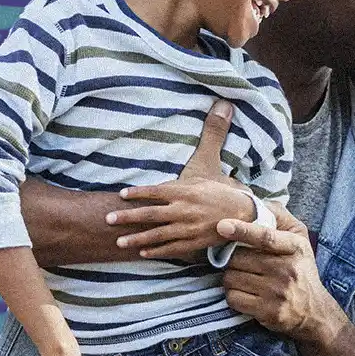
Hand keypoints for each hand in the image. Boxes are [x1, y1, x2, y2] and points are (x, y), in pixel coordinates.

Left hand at [104, 102, 256, 258]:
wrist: (246, 215)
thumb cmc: (223, 188)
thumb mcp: (213, 161)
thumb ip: (213, 132)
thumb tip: (223, 103)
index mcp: (185, 190)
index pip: (156, 191)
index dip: (138, 193)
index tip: (122, 195)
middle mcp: (184, 210)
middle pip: (150, 214)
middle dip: (127, 218)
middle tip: (108, 219)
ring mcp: (188, 228)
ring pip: (157, 234)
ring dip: (137, 238)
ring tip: (119, 241)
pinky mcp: (194, 242)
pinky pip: (171, 248)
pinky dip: (156, 250)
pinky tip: (142, 252)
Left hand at [218, 210, 346, 346]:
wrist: (314, 312)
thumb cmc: (300, 271)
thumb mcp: (299, 241)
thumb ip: (280, 219)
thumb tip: (257, 200)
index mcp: (295, 247)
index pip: (266, 237)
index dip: (243, 230)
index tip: (222, 225)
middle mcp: (287, 269)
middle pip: (238, 259)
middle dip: (233, 261)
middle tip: (243, 265)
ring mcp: (277, 292)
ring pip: (231, 279)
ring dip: (232, 279)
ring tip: (247, 281)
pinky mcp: (268, 312)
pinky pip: (233, 298)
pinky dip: (234, 297)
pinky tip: (247, 296)